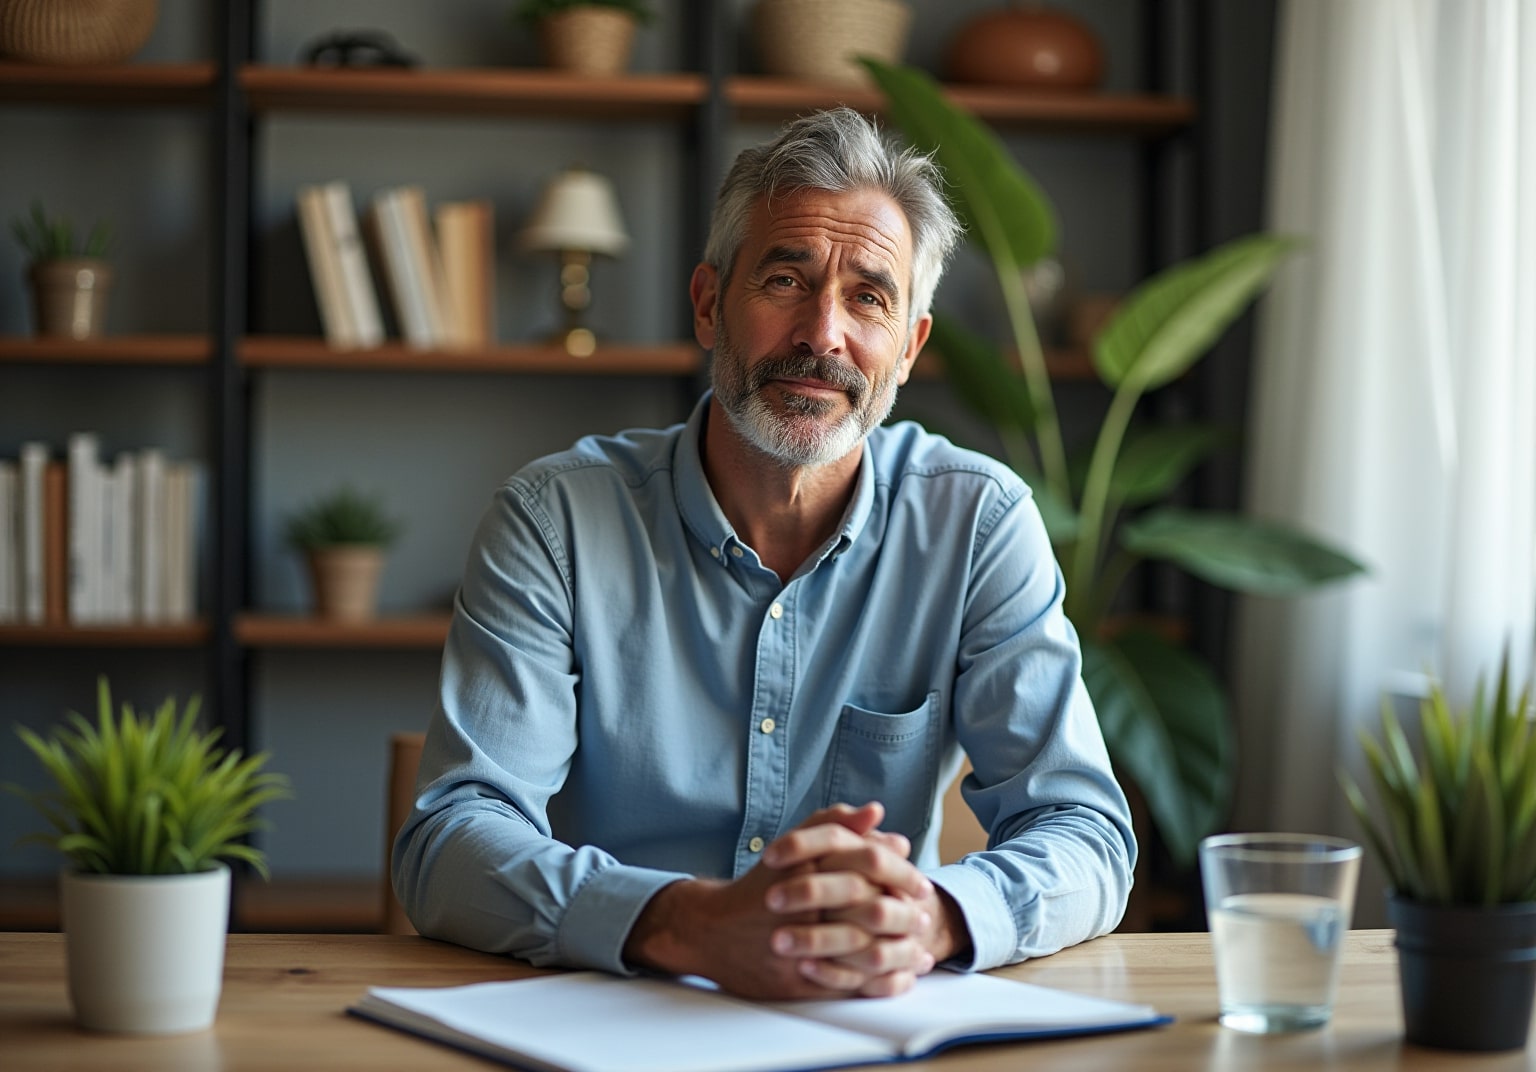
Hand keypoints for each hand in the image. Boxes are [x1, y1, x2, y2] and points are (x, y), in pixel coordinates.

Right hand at [622, 804, 938, 999]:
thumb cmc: (759, 886)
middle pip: (868, 908)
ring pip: (861, 951)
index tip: (921, 885)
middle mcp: (801, 907)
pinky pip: (846, 983)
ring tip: (921, 952)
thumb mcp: (794, 847)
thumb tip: (876, 812)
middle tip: (925, 920)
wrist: (709, 930)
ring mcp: (798, 947)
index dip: (900, 878)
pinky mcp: (795, 981)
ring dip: (898, 953)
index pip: (866, 867)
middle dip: (904, 916)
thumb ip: (833, 826)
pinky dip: (879, 983)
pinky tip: (900, 979)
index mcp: (804, 868)